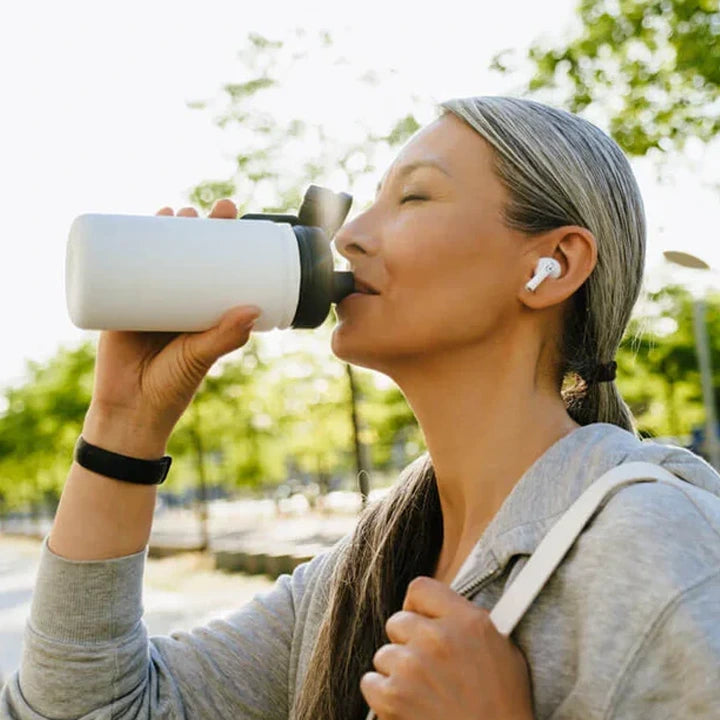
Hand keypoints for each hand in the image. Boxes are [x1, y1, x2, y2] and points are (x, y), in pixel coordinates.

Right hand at [84, 199, 259, 453]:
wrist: (128, 411)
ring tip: (171, 212)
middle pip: (188, 256)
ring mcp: (149, 301)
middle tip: (200, 211)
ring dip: (162, 230)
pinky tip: (128, 226)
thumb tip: (254, 309)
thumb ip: (224, 338)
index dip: (225, 242)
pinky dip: (124, 250)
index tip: (232, 218)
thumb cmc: (172, 388)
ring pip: (156, 258)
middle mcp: (179, 302)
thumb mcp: (200, 358)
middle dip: (193, 228)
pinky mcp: (120, 305)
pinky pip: (122, 273)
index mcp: (204, 311)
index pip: (219, 268)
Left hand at [360, 576, 533, 719]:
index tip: (421, 620)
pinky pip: (370, 682)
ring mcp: (412, 667)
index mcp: (466, 621)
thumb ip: (469, 623)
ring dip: (397, 672)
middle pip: (398, 621)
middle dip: (408, 643)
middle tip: (426, 666)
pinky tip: (407, 706)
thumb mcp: (503, 651)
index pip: (420, 588)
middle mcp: (437, 638)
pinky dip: (383, 696)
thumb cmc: (503, 708)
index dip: (417, 606)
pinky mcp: (392, 697)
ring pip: (384, 654)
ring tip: (423, 693)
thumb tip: (446, 609)